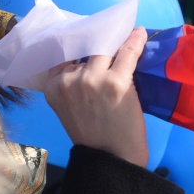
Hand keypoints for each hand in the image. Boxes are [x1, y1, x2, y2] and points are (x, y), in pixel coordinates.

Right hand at [43, 27, 148, 166]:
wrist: (111, 160)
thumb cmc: (93, 135)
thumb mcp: (69, 107)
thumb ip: (71, 84)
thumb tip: (87, 57)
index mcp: (53, 87)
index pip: (62, 53)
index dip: (76, 42)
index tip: (87, 34)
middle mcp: (68, 80)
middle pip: (84, 47)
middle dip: (96, 40)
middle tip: (108, 33)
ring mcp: (91, 80)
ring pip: (104, 47)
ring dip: (115, 40)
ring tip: (125, 33)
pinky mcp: (115, 82)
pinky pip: (127, 52)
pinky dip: (135, 40)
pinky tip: (139, 33)